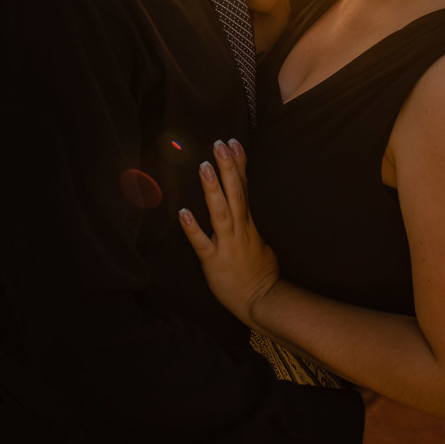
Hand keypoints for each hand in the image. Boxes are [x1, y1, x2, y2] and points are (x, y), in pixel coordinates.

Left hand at [178, 139, 278, 327]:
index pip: (245, 187)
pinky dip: (193, 228)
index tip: (233, 142)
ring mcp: (227, 244)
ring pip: (220, 212)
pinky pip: (202, 243)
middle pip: (234, 193)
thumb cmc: (261, 272)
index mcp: (250, 223)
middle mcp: (240, 229)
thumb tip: (245, 205)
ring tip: (204, 167)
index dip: (239, 165)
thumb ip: (251, 221)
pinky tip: (182, 212)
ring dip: (212, 189)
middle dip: (227, 167)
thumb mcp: (262, 240)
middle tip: (219, 143)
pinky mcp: (214, 261)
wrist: (261, 300)